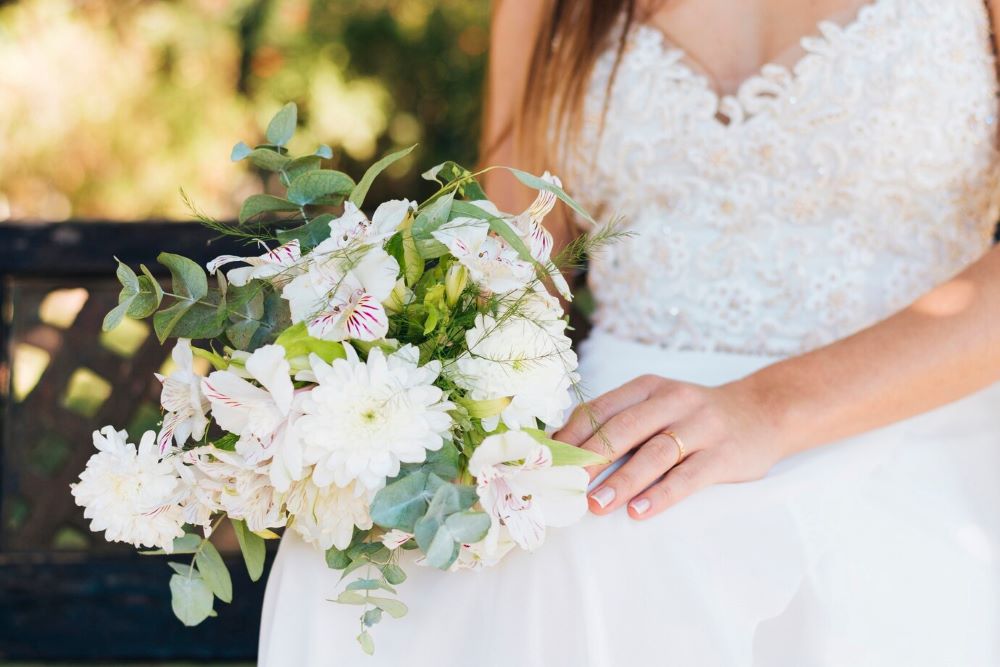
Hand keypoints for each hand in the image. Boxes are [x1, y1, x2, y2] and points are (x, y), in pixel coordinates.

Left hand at [553, 374, 786, 519]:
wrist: (763, 412)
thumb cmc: (693, 417)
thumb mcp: (657, 405)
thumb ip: (619, 422)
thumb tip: (562, 451)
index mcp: (648, 387)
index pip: (601, 409)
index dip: (572, 436)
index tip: (547, 462)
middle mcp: (673, 401)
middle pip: (624, 429)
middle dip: (590, 459)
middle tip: (564, 485)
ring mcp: (701, 427)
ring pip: (654, 453)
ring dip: (622, 480)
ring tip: (596, 505)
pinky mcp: (723, 455)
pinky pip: (688, 477)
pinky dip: (661, 495)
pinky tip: (638, 511)